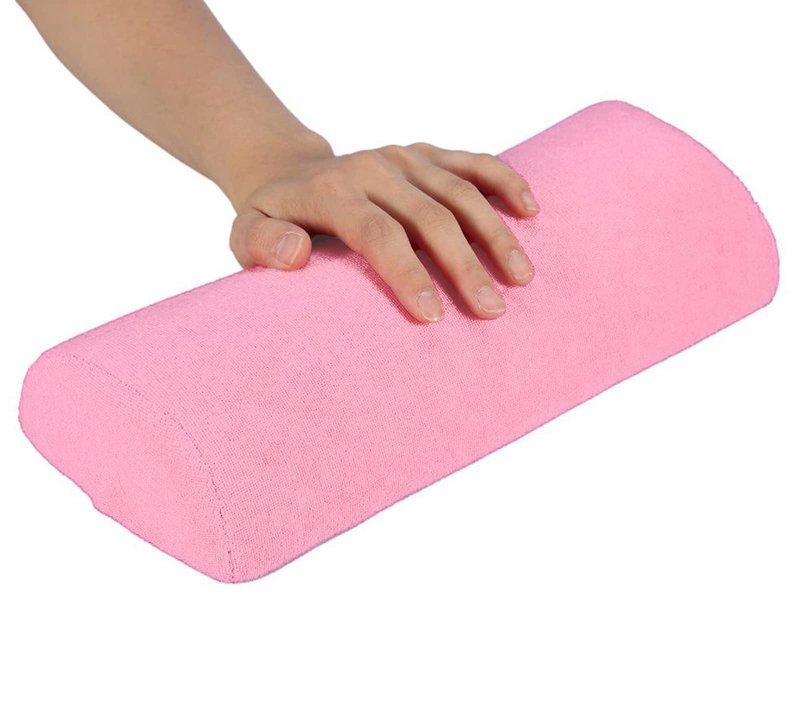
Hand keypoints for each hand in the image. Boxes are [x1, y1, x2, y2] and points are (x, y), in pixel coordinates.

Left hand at [229, 137, 538, 322]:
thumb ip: (261, 246)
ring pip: (460, 192)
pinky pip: (472, 162)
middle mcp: (373, 169)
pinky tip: (531, 210)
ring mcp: (403, 158)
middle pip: (430, 217)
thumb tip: (295, 254)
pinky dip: (504, 181)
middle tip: (491, 312)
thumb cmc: (272, 216)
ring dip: (495, 234)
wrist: (286, 169)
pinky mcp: (424, 153)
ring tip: (522, 277)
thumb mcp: (244, 235)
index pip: (378, 234)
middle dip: (464, 266)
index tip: (435, 317)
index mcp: (332, 192)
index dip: (409, 275)